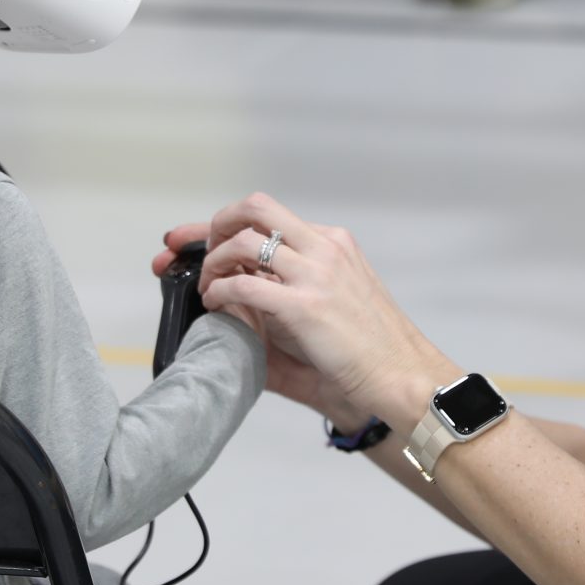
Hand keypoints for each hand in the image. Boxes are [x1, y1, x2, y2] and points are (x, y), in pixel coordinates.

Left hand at [165, 196, 456, 429]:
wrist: (400, 377)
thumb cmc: (368, 351)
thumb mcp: (332, 303)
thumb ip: (288, 293)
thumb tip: (237, 301)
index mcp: (332, 242)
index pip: (267, 215)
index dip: (219, 221)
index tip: (185, 237)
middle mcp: (324, 248)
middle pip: (254, 207)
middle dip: (212, 226)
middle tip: (193, 255)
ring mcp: (316, 273)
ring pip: (244, 240)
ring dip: (213, 262)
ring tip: (208, 289)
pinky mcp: (305, 305)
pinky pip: (244, 284)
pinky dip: (220, 291)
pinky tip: (217, 306)